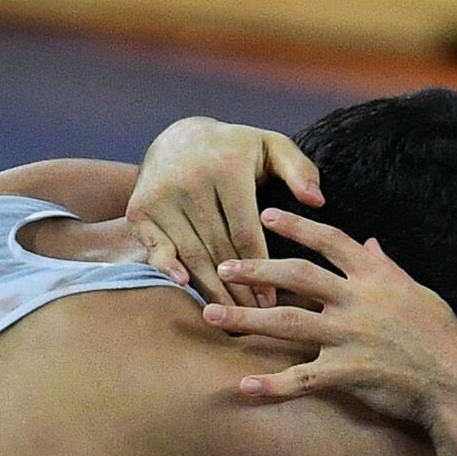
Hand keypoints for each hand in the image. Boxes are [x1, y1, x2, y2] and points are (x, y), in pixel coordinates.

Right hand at [128, 117, 323, 306]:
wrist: (178, 138)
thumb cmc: (236, 150)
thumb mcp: (272, 148)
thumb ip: (300, 171)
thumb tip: (317, 201)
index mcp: (227, 166)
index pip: (246, 231)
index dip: (262, 270)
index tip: (273, 301)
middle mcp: (190, 179)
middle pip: (219, 248)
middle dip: (239, 288)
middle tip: (256, 316)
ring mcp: (161, 195)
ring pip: (192, 254)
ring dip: (212, 288)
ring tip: (232, 316)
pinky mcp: (140, 208)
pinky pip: (158, 246)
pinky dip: (169, 269)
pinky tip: (186, 287)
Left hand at [201, 209, 456, 424]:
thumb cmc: (441, 338)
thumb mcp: (418, 292)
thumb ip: (388, 267)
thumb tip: (372, 243)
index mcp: (376, 277)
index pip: (331, 240)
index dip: (297, 225)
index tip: (266, 212)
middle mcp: (358, 300)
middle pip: (297, 274)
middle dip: (256, 267)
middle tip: (223, 265)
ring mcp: (351, 336)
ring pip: (287, 321)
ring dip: (245, 317)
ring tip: (211, 315)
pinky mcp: (348, 372)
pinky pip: (301, 378)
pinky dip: (271, 384)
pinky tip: (242, 386)